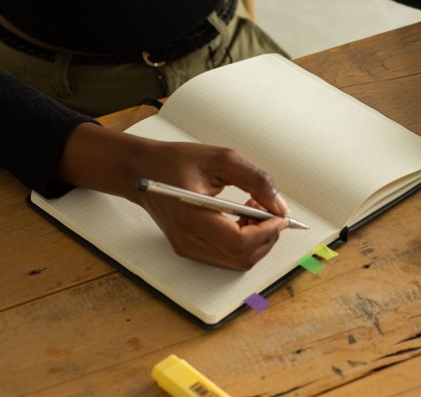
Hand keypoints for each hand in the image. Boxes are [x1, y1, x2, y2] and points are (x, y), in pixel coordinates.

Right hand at [56, 123, 289, 269]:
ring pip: (237, 262)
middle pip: (242, 258)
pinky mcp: (189, 249)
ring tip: (253, 209)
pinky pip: (227, 257)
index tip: (279, 215)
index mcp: (192, 218)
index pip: (239, 243)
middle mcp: (188, 240)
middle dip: (266, 237)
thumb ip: (255, 180)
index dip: (267, 232)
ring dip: (257, 240)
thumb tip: (280, 206)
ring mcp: (187, 248)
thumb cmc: (176, 161)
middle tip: (269, 209)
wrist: (141, 171)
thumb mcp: (221, 158)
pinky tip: (241, 217)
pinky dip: (244, 242)